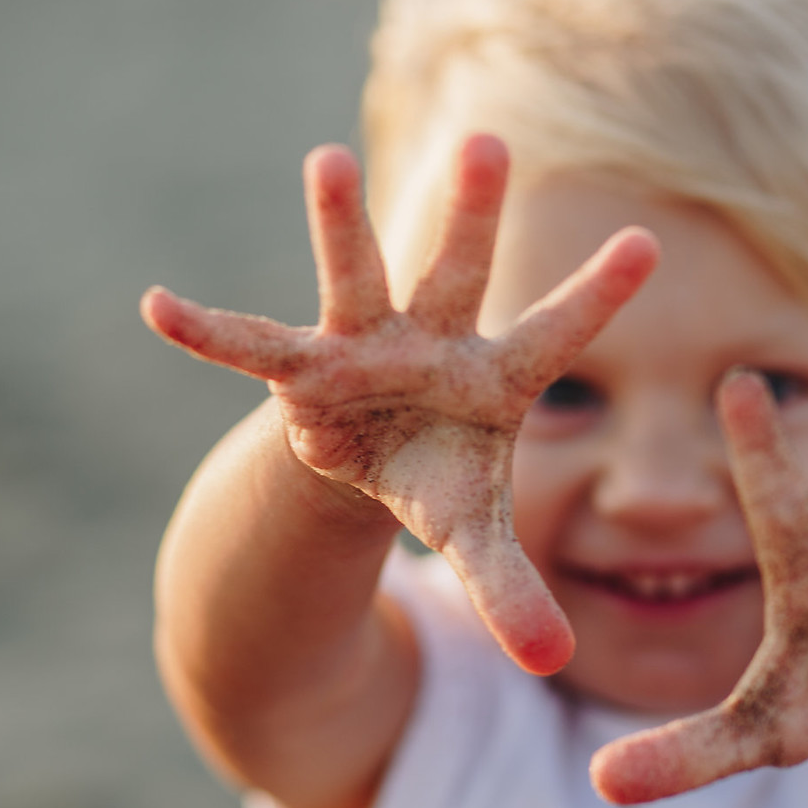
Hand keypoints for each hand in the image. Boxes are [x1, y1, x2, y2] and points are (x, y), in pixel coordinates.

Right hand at [141, 137, 658, 673]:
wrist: (370, 457)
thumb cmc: (439, 477)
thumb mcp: (475, 535)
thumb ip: (513, 590)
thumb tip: (551, 665)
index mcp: (496, 379)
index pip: (560, 332)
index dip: (600, 292)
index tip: (649, 241)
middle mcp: (433, 343)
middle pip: (456, 274)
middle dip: (468, 214)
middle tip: (491, 141)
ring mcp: (363, 345)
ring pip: (356, 277)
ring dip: (343, 224)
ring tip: (329, 160)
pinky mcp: (301, 366)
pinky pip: (250, 345)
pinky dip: (207, 332)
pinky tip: (157, 306)